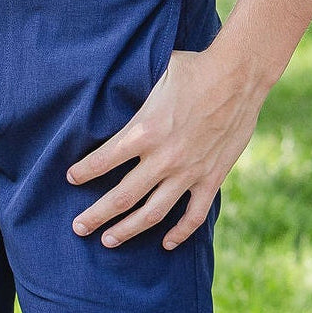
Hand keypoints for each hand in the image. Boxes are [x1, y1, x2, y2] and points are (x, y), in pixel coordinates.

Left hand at [66, 47, 266, 249]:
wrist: (240, 75)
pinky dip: (180, 233)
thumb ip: (134, 90)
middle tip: (78, 227)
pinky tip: (166, 244)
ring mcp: (188, 172)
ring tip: (108, 241)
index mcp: (144, 131)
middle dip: (96, 215)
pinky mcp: (211, 178)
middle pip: (121, 197)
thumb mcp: (154, 76)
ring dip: (128, 230)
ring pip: (152, 213)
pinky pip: (193, 216)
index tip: (70, 179)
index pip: (102, 160)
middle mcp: (163, 158)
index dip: (83, 172)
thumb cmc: (195, 69)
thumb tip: (111, 82)